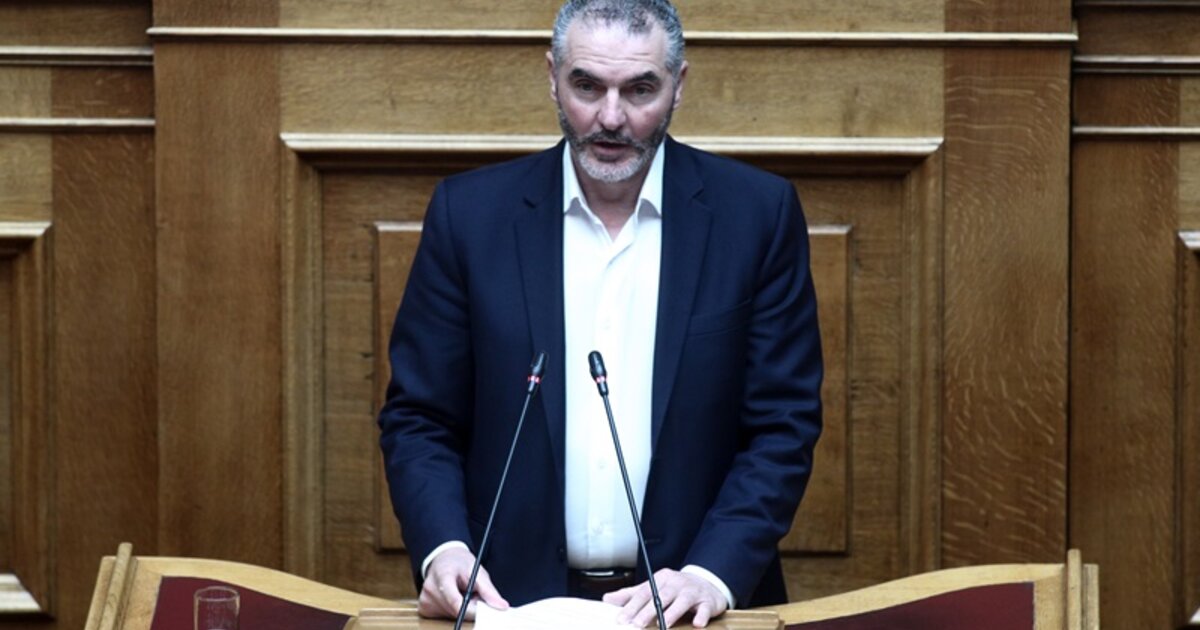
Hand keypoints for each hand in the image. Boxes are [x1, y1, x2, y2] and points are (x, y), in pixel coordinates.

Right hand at [417, 547, 508, 618]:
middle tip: (473, 595)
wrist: (443, 559)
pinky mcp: (424, 608)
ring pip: (451, 616)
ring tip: (462, 594)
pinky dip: (452, 611)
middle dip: (469, 607)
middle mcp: (430, 589)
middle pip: (455, 611)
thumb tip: (502, 606)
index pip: (455, 601)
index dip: (472, 609)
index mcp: (442, 575)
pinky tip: (453, 599)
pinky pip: (443, 617)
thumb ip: (488, 590)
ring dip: (462, 610)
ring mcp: (425, 600)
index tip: (483, 609)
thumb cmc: (459, 564)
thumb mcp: (476, 571)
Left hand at [603, 569, 727, 627]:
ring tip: (663, 625)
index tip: (622, 619)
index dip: (632, 606)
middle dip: (648, 611)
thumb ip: (631, 594)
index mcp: (661, 579)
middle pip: (661, 596)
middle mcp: (677, 583)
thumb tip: (607, 599)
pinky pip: (705, 609)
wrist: (707, 584)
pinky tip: (697, 624)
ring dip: (672, 614)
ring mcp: (693, 591)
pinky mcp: (708, 602)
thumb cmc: (676, 588)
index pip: (644, 592)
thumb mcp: (654, 588)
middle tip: (636, 624)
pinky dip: (701, 616)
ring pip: (682, 602)